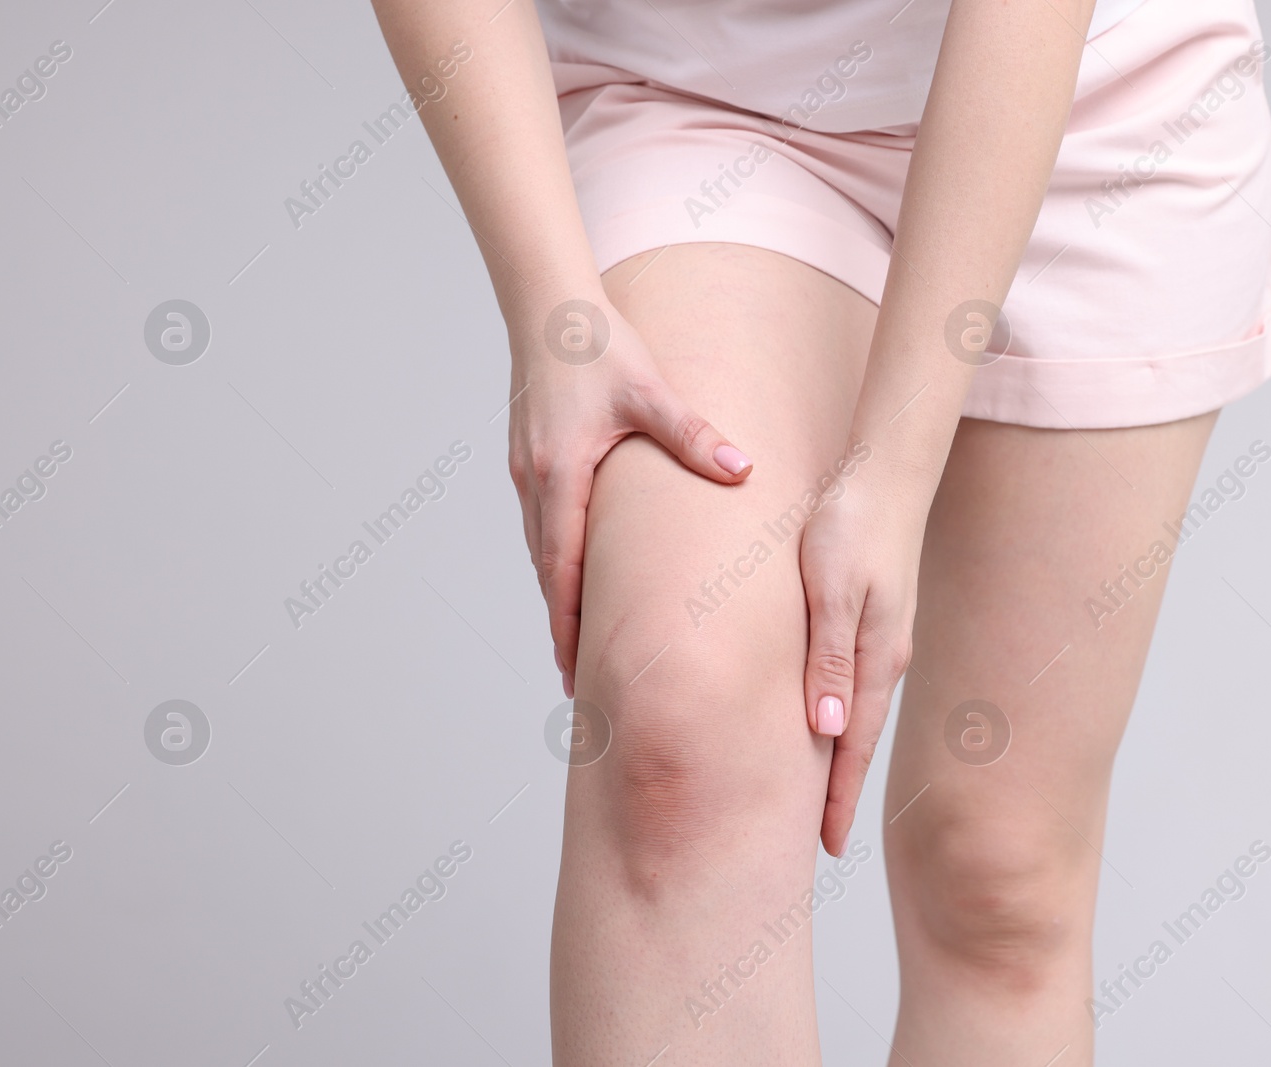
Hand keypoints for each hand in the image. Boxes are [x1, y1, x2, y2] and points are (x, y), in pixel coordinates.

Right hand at [507, 291, 752, 694]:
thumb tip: (743, 469)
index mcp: (561, 475)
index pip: (562, 570)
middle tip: (579, 681)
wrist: (550, 308)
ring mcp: (526, 473)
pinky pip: (540, 527)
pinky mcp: (529, 461)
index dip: (568, 624)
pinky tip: (575, 579)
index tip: (575, 669)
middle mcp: (535, 482)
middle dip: (562, 628)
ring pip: (540, 553)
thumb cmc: (599, 347)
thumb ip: (695, 434)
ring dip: (557, 599)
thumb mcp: (651, 390)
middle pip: (546, 574)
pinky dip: (554, 563)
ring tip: (579, 645)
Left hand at [800, 461, 920, 855]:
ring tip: (815, 795)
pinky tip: (823, 719)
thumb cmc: (850, 525)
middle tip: (815, 842)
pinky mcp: (871, 617)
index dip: (836, 799)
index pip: (853, 747)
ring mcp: (879, 638)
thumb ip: (828, 659)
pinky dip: (838, 715)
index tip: (823, 849)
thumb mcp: (832, 592)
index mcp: (873, 658)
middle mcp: (881, 657)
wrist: (884, 473)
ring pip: (854, 712)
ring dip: (838, 755)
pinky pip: (851, 682)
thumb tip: (828, 729)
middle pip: (856, 740)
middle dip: (837, 792)